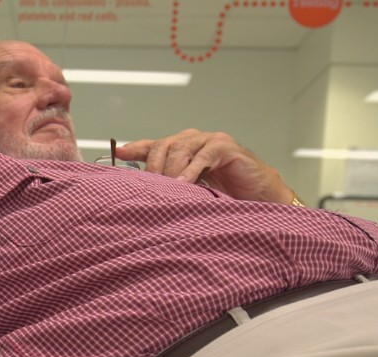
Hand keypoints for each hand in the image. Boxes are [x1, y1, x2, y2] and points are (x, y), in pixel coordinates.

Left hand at [115, 129, 294, 203]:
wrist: (258, 195)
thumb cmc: (224, 193)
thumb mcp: (190, 190)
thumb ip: (170, 185)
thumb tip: (143, 193)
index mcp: (182, 148)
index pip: (153, 145)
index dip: (135, 149)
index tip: (118, 153)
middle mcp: (193, 140)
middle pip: (163, 146)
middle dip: (153, 167)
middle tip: (149, 187)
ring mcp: (210, 141)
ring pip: (180, 149)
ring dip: (171, 171)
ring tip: (167, 189)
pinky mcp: (225, 147)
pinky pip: (203, 156)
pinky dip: (191, 170)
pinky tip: (185, 184)